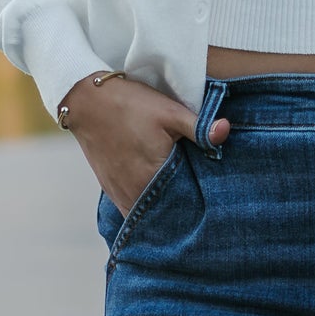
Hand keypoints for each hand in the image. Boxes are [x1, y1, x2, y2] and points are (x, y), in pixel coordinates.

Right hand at [61, 73, 230, 216]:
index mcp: (152, 178)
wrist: (88, 101)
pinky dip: (147, 206)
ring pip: (149, 214)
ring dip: (164, 208)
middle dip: (184, 208)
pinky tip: (160, 195)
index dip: (200, 203)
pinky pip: (133, 208)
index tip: (214, 199)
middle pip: (167, 213)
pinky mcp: (111, 191)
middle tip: (201, 199)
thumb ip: (199, 127)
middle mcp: (134, 194)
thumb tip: (226, 131)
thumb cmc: (131, 105)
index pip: (185, 205)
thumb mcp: (170, 111)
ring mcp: (120, 195)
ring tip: (182, 198)